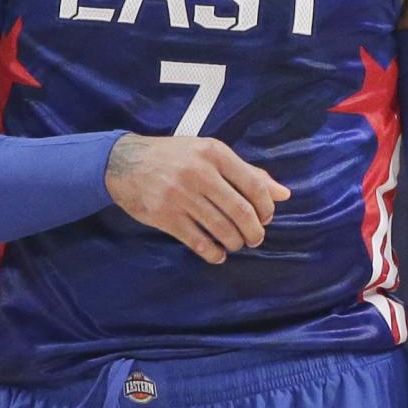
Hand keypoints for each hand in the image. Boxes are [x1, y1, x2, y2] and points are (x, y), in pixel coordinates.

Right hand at [105, 134, 288, 264]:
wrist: (123, 162)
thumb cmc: (172, 157)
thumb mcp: (209, 154)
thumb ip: (246, 172)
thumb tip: (284, 194)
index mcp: (214, 153)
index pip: (254, 186)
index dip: (266, 208)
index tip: (265, 218)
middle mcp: (198, 173)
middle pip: (240, 211)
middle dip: (254, 231)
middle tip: (254, 238)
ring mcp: (180, 195)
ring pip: (221, 228)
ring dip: (234, 242)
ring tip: (235, 244)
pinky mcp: (164, 215)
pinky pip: (198, 241)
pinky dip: (212, 252)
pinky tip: (217, 253)